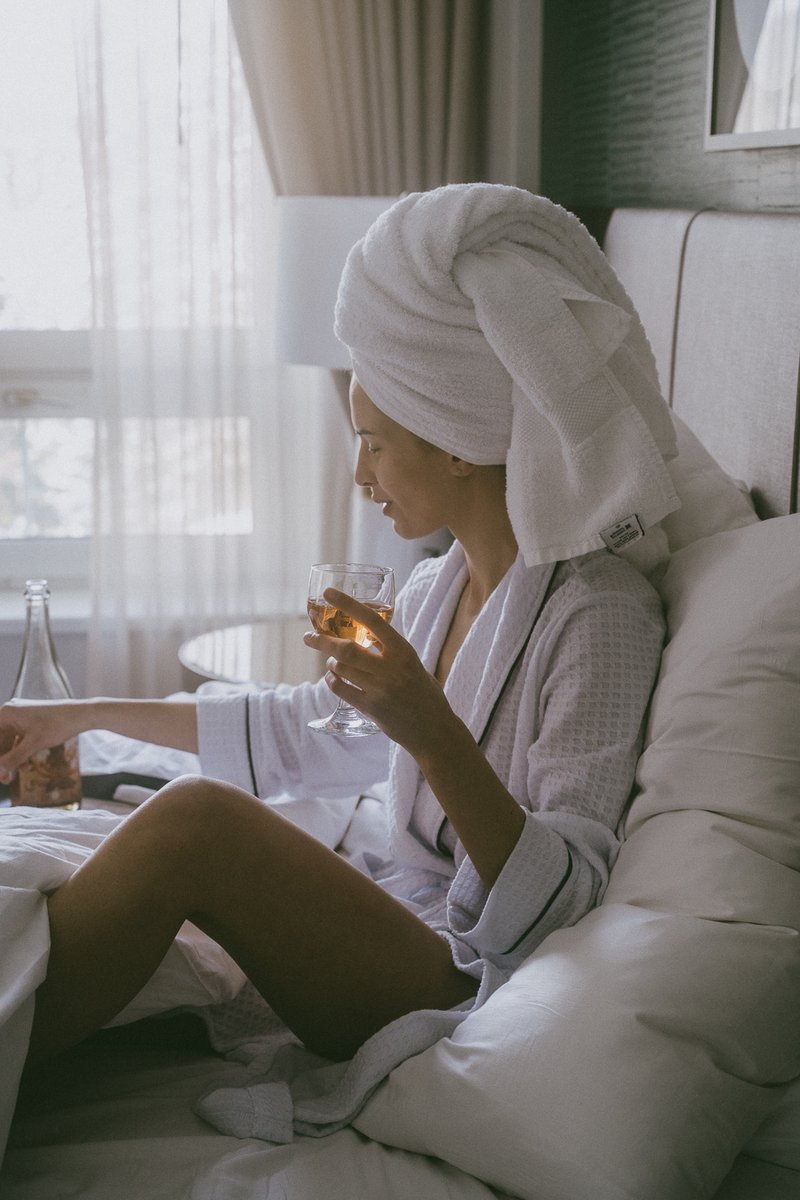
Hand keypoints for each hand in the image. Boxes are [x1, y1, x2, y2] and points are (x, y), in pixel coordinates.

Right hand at [0, 700, 83, 783]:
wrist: (81, 715)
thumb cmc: (57, 725)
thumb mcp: (33, 744)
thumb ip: (13, 759)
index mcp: (6, 713)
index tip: (1, 771)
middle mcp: (11, 713)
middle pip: (0, 741)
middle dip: (4, 760)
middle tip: (6, 779)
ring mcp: (21, 717)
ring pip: (10, 743)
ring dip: (14, 759)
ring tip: (23, 772)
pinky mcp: (31, 723)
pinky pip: (19, 740)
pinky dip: (22, 753)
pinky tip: (27, 766)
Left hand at [303, 588, 454, 753]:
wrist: (434, 730)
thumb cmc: (423, 693)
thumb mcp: (413, 664)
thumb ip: (390, 650)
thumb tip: (365, 632)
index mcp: (404, 651)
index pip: (372, 621)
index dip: (348, 605)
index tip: (329, 593)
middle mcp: (392, 668)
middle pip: (346, 649)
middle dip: (321, 640)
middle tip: (308, 637)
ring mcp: (381, 690)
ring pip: (340, 669)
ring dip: (330, 663)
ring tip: (331, 663)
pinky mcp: (372, 709)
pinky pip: (341, 689)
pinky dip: (332, 681)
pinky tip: (334, 679)